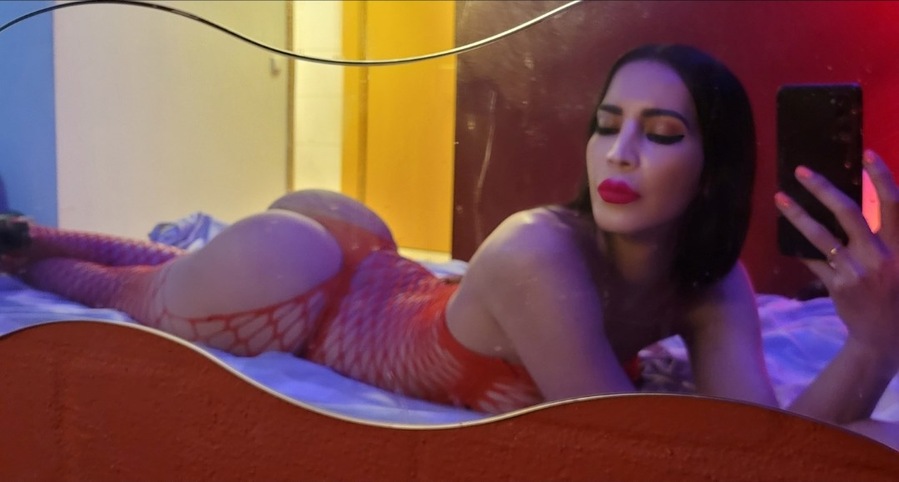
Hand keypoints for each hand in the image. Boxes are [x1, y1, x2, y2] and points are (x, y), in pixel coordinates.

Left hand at [775, 150, 898, 359]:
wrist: (885, 338)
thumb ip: (895, 236)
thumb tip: (887, 204)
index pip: (894, 204)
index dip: (882, 178)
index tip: (867, 154)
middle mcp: (881, 257)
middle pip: (849, 213)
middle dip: (823, 189)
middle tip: (801, 171)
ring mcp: (856, 272)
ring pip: (821, 236)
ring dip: (798, 214)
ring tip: (779, 197)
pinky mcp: (836, 286)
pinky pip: (814, 260)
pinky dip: (800, 246)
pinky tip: (786, 232)